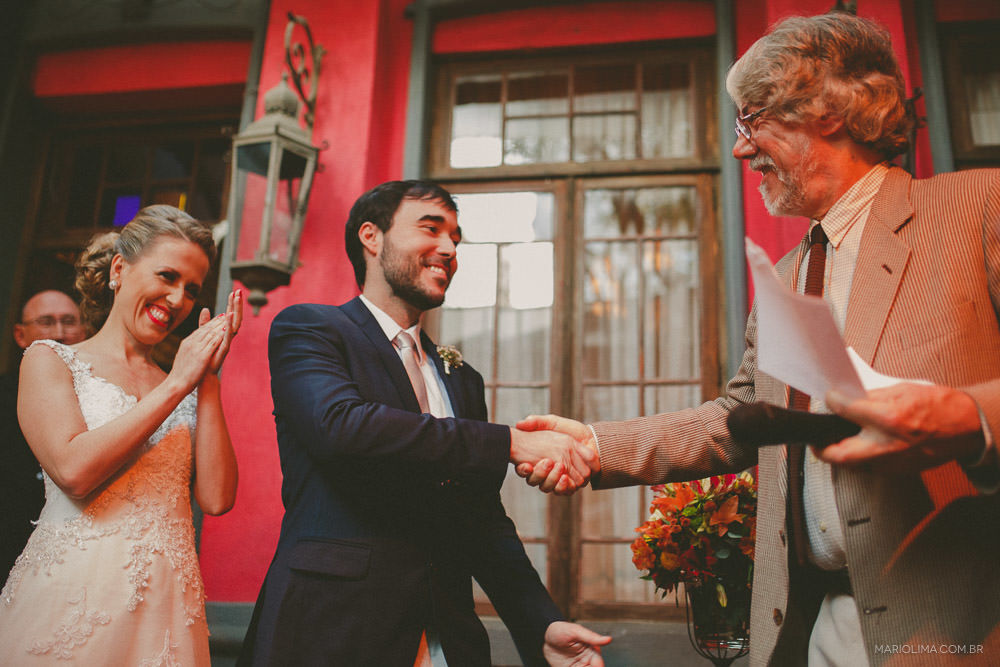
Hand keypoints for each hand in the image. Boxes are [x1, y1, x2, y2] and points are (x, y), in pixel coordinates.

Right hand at [168, 313, 227, 393]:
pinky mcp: (202, 355)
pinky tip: (228, 332)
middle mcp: (191, 342)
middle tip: (227, 313)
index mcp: (187, 342)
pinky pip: (213, 342)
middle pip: (206, 329)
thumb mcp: (184, 356)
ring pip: (211, 333)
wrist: (176, 384)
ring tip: (229, 319)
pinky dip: (221, 335)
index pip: (201, 329)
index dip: (211, 323)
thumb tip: (193, 343)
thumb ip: (190, 347)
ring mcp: (196, 348)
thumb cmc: (180, 373)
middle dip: (217, 321)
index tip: (219, 317)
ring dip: (221, 325)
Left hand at [205, 289, 243, 373]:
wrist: (202, 374)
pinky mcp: (224, 348)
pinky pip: (228, 334)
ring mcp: (227, 342)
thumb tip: (205, 309)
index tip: (234, 291)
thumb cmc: (204, 356)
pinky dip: (229, 324)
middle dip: (237, 304)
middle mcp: (228, 336)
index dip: (232, 303)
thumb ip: (205, 323)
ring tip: (237, 299)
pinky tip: (230, 315)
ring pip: (234, 323)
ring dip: (236, 310)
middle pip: (235, 317)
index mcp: (223, 332)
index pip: (229, 314)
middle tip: (239, 291)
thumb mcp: (203, 335)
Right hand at [514, 415, 599, 493]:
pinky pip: (564, 490)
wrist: (591, 438)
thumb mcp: (552, 422)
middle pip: (535, 480)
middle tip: (547, 462)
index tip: (525, 464)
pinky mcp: (571, 484)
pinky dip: (563, 486)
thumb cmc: (570, 430)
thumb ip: (537, 422)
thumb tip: (520, 424)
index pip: (524, 469)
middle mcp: (547, 471)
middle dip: (539, 474)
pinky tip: (564, 477)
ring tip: (558, 466)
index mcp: (538, 459)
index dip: (523, 469)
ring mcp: (558, 478)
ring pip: (547, 487)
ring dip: (551, 479)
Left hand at [543, 621, 610, 666]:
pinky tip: (568, 666)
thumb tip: (608, 639)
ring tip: (571, 665)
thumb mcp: (576, 631)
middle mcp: (587, 660)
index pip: (599, 664)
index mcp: (592, 650)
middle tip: (576, 665)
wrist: (544, 636)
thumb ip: (591, 637)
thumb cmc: (561, 630)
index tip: (588, 665)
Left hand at [822, 383, 985, 472]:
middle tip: (816, 440)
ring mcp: (892, 462)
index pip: (845, 409)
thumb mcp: (902, 390)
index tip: (829, 398)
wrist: (966, 428)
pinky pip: (870, 467)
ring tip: (835, 442)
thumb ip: (873, 397)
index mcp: (889, 418)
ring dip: (840, 454)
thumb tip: (849, 398)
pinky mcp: (898, 471)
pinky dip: (860, 458)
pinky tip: (860, 447)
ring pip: (852, 465)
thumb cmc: (939, 406)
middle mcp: (887, 444)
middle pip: (838, 454)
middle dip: (821, 448)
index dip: (832, 401)